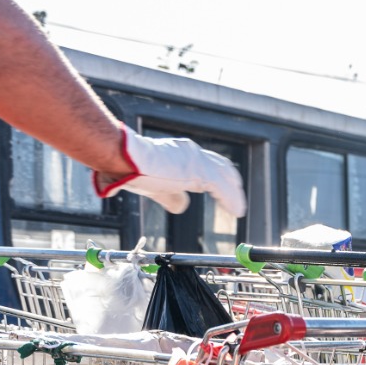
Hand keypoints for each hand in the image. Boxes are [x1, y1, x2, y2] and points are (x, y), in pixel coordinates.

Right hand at [95, 126, 247, 217]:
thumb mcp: (157, 186)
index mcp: (182, 153)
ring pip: (225, 177)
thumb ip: (172, 195)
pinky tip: (236, 211)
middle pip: (222, 167)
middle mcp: (192, 153)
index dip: (220, 177)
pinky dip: (232, 200)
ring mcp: (196, 160)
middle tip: (238, 200)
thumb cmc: (133, 169)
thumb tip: (182, 207)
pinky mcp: (198, 171)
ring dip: (235, 194)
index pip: (209, 163)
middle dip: (232, 183)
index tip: (225, 190)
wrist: (126, 159)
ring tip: (239, 210)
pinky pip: (222, 188)